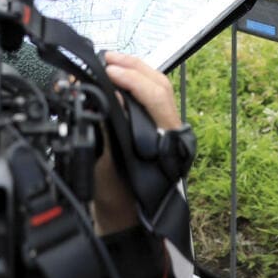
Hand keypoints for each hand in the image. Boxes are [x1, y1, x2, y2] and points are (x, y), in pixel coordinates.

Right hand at [93, 53, 180, 233]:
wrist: (127, 218)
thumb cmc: (119, 197)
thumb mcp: (107, 167)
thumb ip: (110, 130)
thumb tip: (108, 94)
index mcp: (165, 139)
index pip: (156, 96)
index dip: (132, 80)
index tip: (109, 71)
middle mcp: (171, 129)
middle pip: (159, 84)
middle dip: (133, 66)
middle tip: (106, 59)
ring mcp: (166, 125)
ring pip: (157, 86)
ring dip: (134, 69)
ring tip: (110, 61)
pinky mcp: (157, 124)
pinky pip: (151, 94)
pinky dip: (134, 80)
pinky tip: (118, 76)